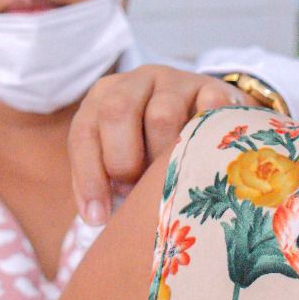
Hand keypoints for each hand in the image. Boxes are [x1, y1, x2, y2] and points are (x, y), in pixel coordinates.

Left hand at [68, 67, 249, 224]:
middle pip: (117, 111)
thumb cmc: (156, 148)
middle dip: (121, 160)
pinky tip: (205, 159)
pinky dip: (203, 138)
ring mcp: (178, 82)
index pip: (84, 130)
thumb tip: (96, 217)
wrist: (209, 114)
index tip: (97, 217)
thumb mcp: (124, 156)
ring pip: (162, 116)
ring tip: (167, 181)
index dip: (87, 176)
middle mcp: (138, 82)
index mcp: (105, 96)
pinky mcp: (213, 88)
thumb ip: (106, 178)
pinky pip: (207, 110)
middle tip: (133, 191)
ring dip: (161, 158)